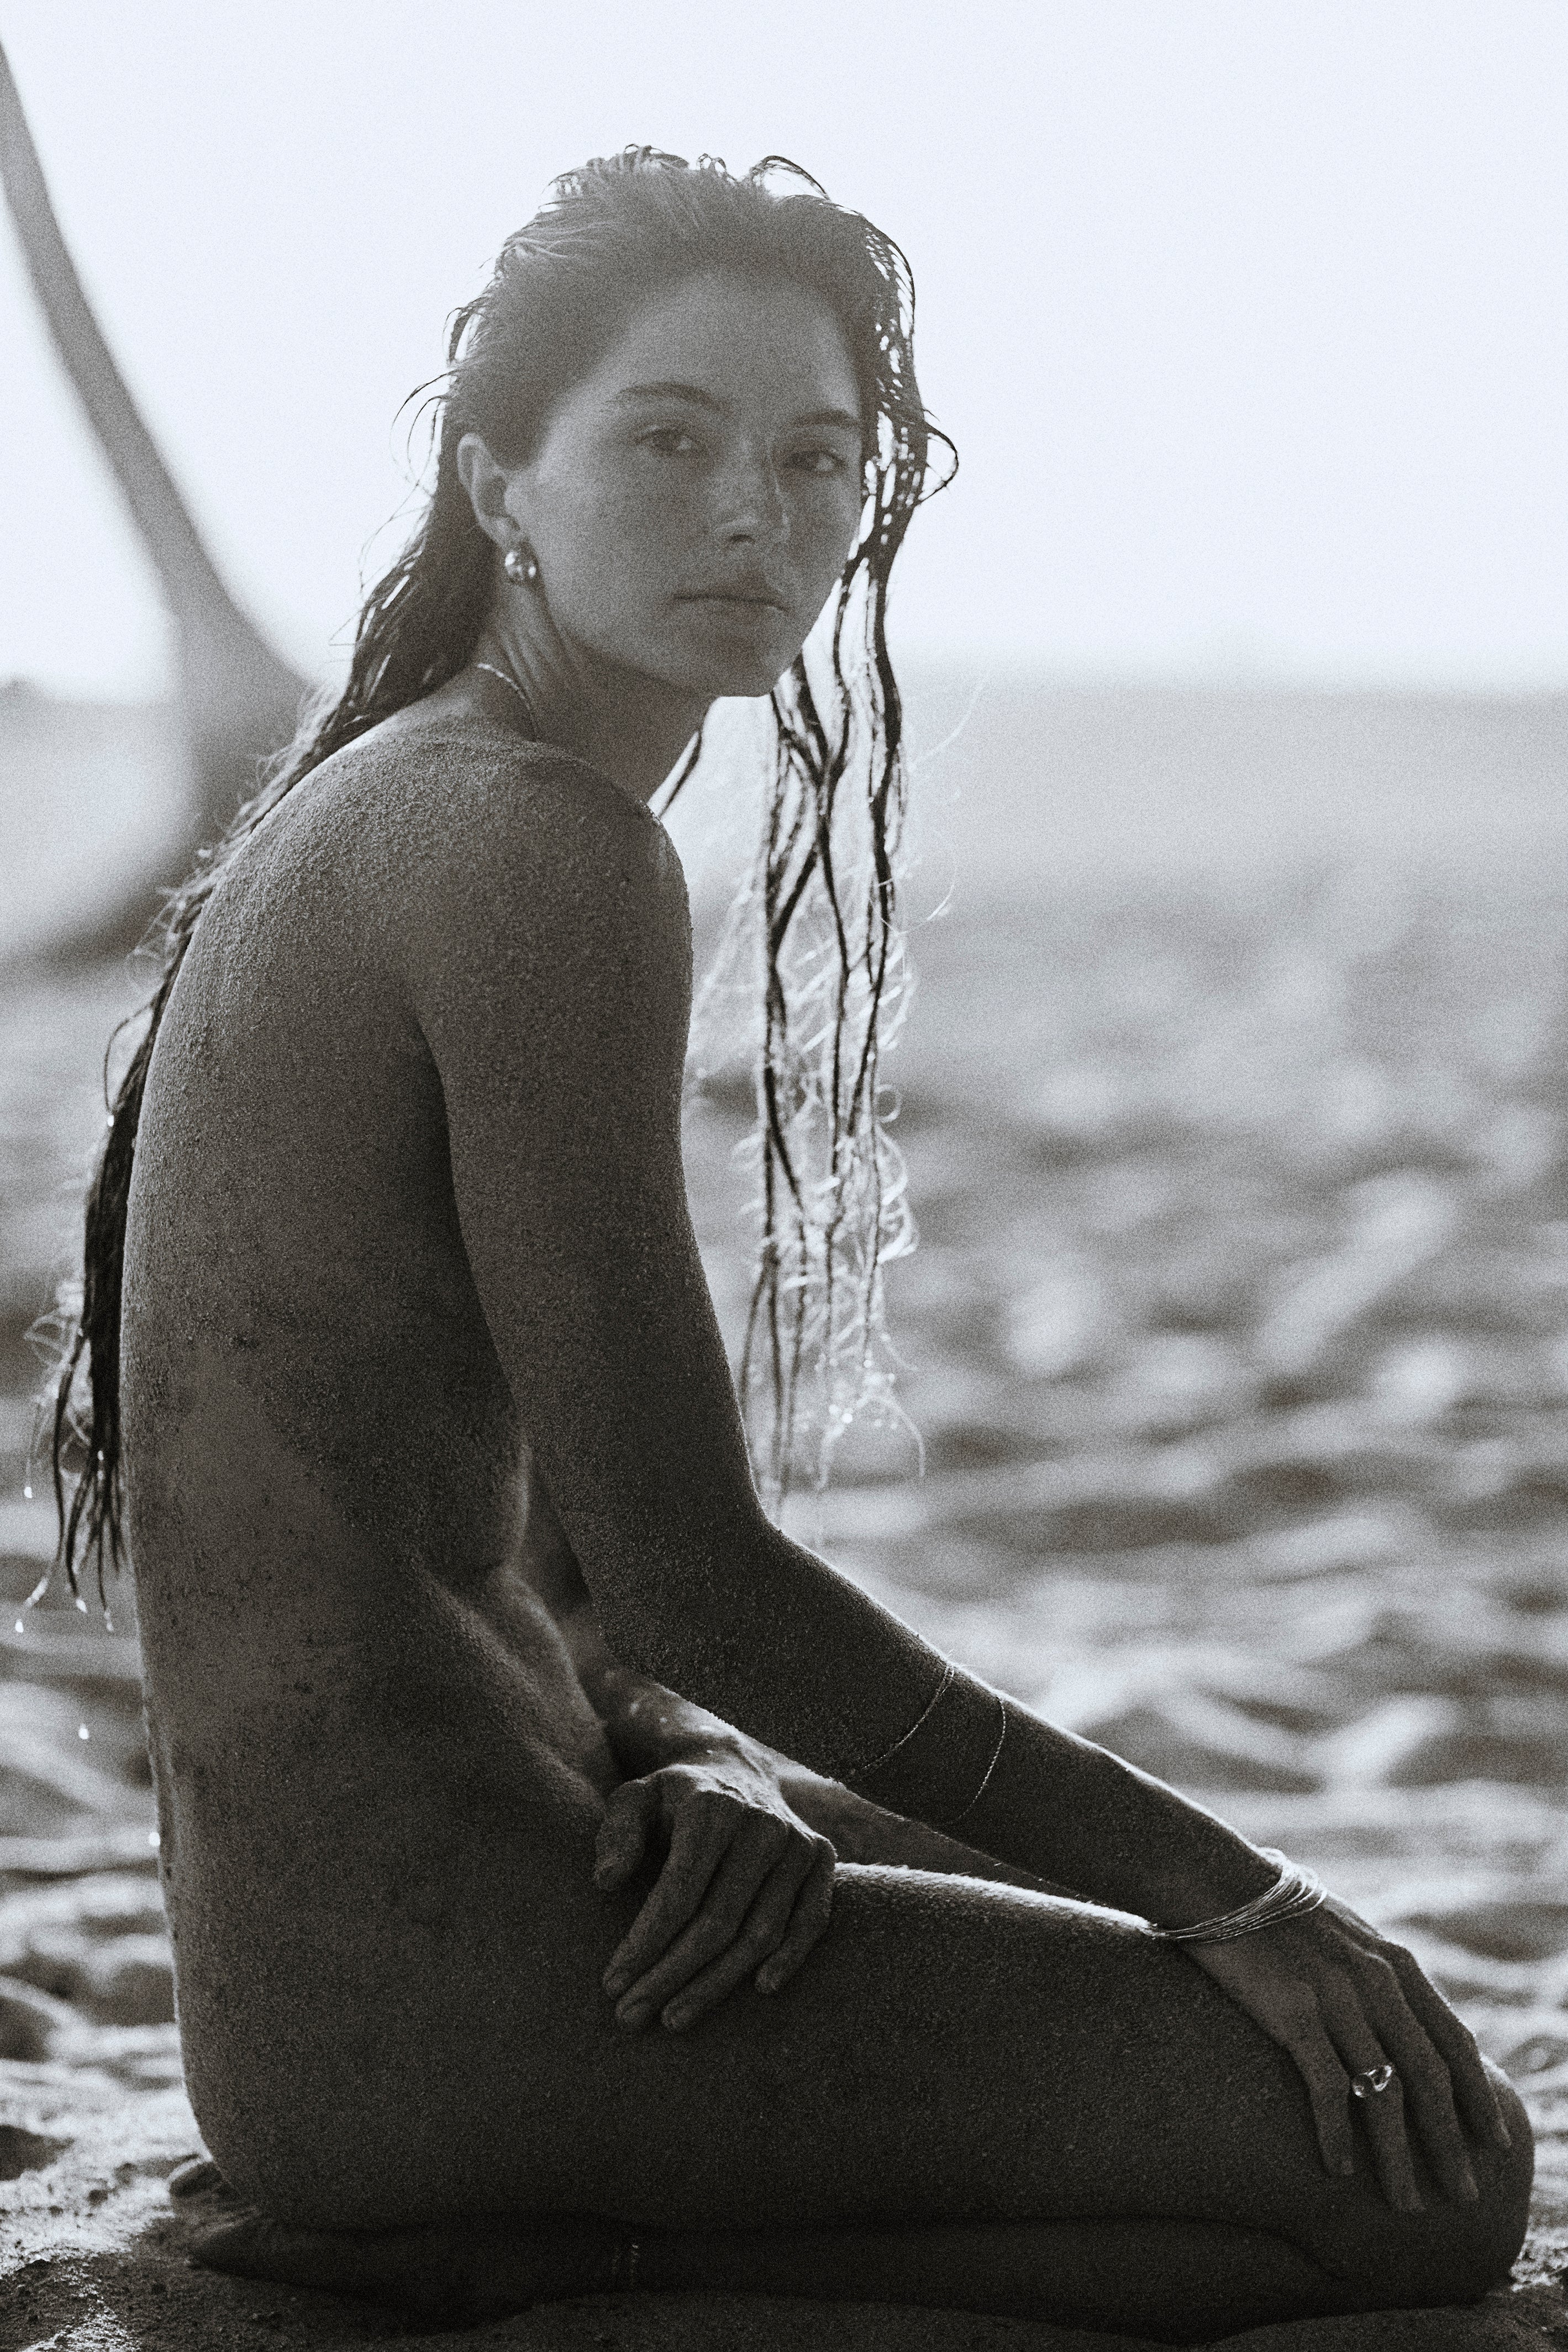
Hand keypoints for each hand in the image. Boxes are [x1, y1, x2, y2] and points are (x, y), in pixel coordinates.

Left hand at [595, 1749, 835, 2032]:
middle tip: (630, 2016)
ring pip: (760, 1932)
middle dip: (670, 1976)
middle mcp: (760, 1823)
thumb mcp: (633, 1798)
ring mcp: (796, 1841)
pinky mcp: (821, 1856)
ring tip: (673, 2018)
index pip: (678, 1891)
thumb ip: (617, 1833)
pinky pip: (811, 1920)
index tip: (611, 1984)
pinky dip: (790, 1958)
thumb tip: (606, 1880)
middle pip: (717, 1921)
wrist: (735, 1768)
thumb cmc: (673, 1799)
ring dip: (716, 1984)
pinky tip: (760, 1990)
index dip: (644, 1943)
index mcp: (711, 1807)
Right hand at [1185, 1891, 1511, 2211]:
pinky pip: (1327, 2087)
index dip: (1479, 2095)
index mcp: (1395, 1964)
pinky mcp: (1293, 2011)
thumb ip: (1381, 1978)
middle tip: (1463, 2193)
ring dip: (1398, 2156)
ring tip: (1406, 2203)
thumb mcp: (1349, 1937)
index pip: (1453, 2041)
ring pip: (1383, 2093)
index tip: (1496, 2141)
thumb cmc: (1279, 1914)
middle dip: (1450, 2141)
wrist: (1219, 1880)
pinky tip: (1340, 2170)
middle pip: (1427, 2077)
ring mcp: (1336, 1996)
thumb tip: (1407, 2029)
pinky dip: (1337, 2134)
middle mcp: (1376, 1981)